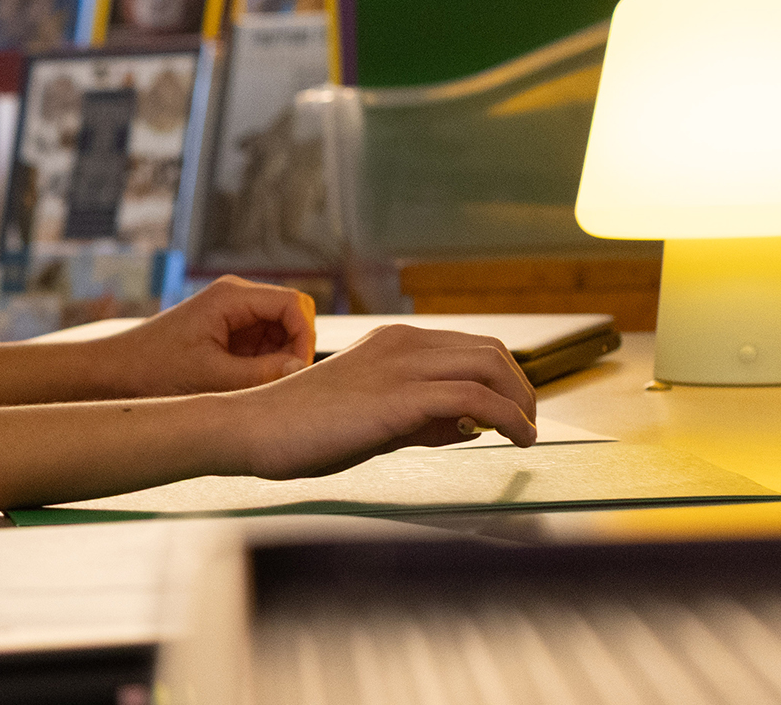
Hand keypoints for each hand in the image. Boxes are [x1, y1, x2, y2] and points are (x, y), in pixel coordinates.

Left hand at [92, 274, 315, 396]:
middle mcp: (234, 298)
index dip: (304, 337)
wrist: (115, 372)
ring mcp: (231, 314)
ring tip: (257, 387)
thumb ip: (263, 374)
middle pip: (291, 317)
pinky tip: (247, 385)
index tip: (297, 371)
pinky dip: (263, 365)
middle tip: (281, 384)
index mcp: (231, 296)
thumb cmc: (154, 370)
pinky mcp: (226, 333)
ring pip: (279, 334)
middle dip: (293, 350)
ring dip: (278, 360)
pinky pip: (262, 345)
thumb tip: (302, 369)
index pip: (294, 304)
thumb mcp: (214, 377)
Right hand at [223, 324, 537, 479]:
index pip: (470, 346)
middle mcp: (401, 344)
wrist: (252, 429)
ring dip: (521, 402)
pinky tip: (518, 438)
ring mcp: (401, 367)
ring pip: (490, 367)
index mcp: (392, 342)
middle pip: (491, 351)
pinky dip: (510, 418)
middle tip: (528, 422)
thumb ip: (420, 418)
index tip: (514, 410)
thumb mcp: (371, 417)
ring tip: (527, 433)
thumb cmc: (300, 429)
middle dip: (521, 387)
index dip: (503, 377)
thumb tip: (472, 426)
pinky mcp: (400, 397)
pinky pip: (476, 399)